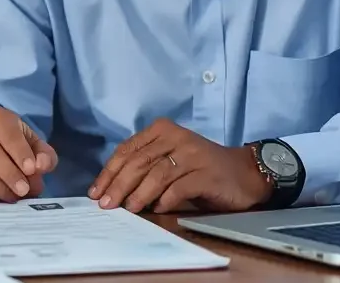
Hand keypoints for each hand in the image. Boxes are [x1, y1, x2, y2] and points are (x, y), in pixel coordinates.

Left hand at [88, 119, 272, 213]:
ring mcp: (192, 154)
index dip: (109, 172)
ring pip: (156, 174)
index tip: (95, 192)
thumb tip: (111, 189)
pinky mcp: (207, 173)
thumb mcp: (169, 159)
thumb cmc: (199, 168)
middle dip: (118, 185)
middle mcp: (176, 137)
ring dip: (139, 194)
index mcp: (161, 130)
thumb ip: (144, 167)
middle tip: (106, 204)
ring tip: (128, 209)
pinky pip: (179, 187)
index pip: (127, 150)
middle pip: (138, 162)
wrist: (243, 173)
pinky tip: (157, 209)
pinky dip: (165, 199)